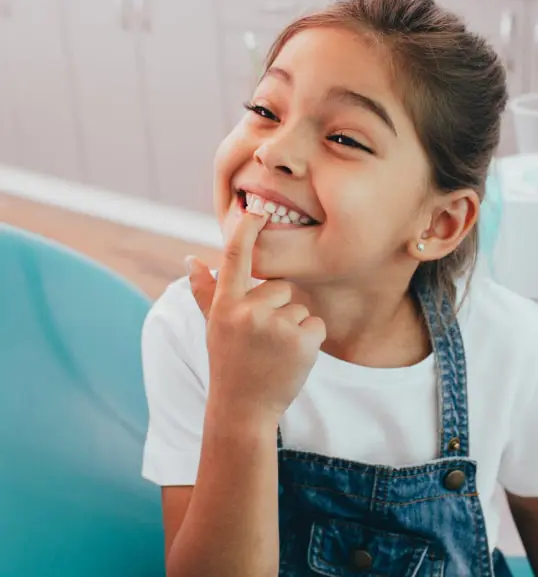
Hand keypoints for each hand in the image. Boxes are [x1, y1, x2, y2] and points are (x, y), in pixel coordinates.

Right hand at [187, 211, 325, 423]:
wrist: (243, 409)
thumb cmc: (228, 363)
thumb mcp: (213, 327)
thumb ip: (204, 292)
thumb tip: (191, 259)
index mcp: (225, 305)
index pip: (235, 257)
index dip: (246, 229)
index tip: (256, 209)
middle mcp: (248, 311)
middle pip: (280, 286)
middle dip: (278, 308)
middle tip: (263, 339)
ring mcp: (275, 326)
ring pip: (299, 307)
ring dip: (293, 327)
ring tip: (274, 352)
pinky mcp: (302, 341)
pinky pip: (316, 324)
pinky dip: (310, 340)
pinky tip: (291, 359)